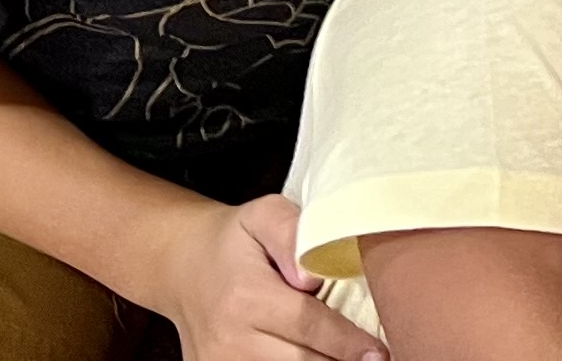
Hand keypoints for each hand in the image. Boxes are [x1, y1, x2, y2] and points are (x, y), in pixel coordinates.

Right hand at [152, 195, 385, 360]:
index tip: (378, 352)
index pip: (307, 325)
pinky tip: (319, 357)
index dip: (347, 343)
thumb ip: (292, 233)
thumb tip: (311, 274)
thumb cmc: (234, 241)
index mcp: (246, 297)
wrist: (182, 265)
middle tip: (376, 358)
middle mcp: (229, 339)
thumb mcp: (263, 214)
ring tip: (350, 357)